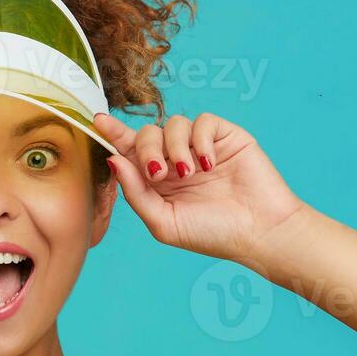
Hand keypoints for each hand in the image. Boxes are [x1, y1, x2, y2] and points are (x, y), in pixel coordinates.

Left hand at [94, 110, 305, 264]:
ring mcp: (200, 147)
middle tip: (159, 173)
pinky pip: (202, 121)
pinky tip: (208, 164)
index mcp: (158, 181)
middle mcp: (176, 160)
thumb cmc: (213, 234)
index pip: (131, 151)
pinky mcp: (224, 137)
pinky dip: (200, 140)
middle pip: (147, 133)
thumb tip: (114, 159)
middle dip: (146, 149)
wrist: (259, 232)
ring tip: (188, 173)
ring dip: (174, 147)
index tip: (98, 120)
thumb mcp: (163, 222)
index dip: (114, 134)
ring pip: (172, 124)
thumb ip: (135, 192)